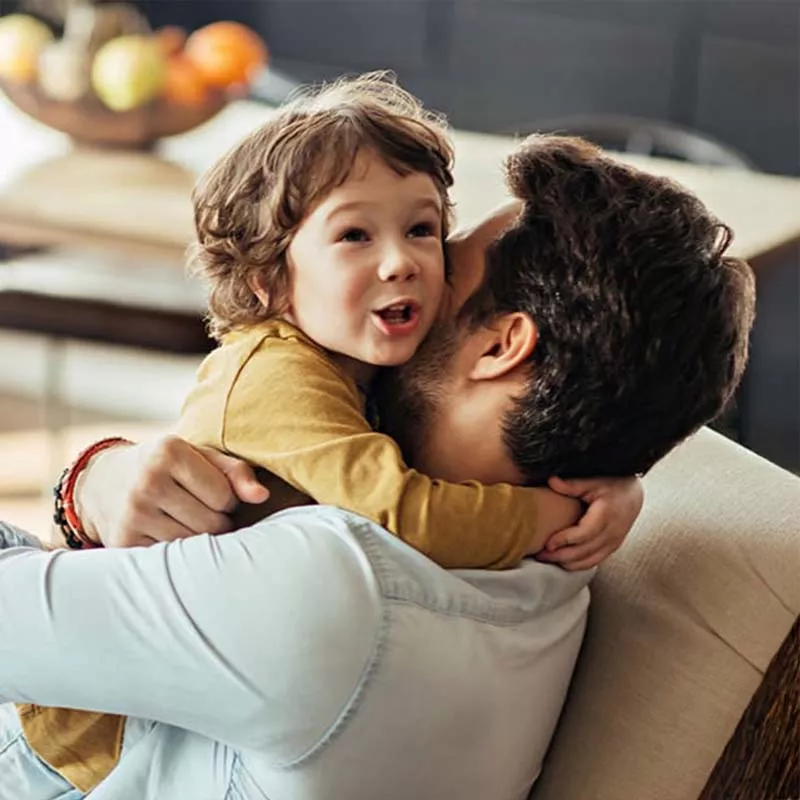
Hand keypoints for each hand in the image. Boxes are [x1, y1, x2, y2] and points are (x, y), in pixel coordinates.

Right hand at [77, 436, 268, 547]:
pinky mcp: (123, 540)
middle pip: (211, 524)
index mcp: (170, 451)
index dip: (225, 500)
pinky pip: (170, 557)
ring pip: (193, 544)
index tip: (210, 494)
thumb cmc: (165, 467)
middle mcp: (148, 480)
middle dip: (215, 522)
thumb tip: (262, 496)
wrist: (102, 483)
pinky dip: (176, 551)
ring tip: (185, 520)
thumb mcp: (199, 457)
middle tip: (199, 510)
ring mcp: (133, 512)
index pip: (225, 497)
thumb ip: (236, 472)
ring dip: (198, 539)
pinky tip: (166, 532)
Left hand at [536, 475, 643, 570]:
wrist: (633, 494)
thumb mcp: (593, 481)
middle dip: (560, 556)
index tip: (547, 543)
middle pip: (584, 552)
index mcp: (607, 515)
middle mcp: (612, 533)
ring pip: (588, 561)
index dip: (565, 540)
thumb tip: (551, 481)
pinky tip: (561, 561)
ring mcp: (614, 543)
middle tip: (540, 555)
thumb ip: (572, 484)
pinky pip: (593, 562)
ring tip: (547, 559)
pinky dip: (576, 565)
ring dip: (567, 563)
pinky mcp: (612, 549)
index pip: (584, 534)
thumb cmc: (612, 485)